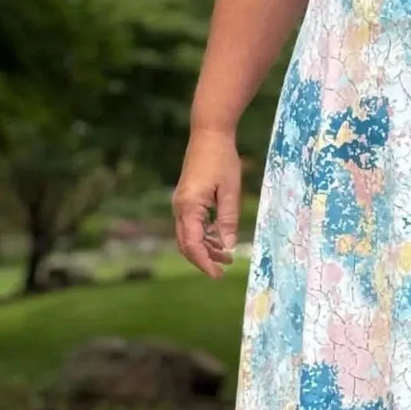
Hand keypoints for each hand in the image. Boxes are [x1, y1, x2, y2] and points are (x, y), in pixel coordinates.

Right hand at [173, 129, 241, 278]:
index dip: (205, 263)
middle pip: (186, 244)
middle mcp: (180, 207)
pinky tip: (219, 239)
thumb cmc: (222, 160)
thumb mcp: (230, 192)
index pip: (193, 245)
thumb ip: (228, 221)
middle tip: (223, 270)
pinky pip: (191, 225)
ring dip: (205, 248)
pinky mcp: (186, 199)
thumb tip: (228, 247)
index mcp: (189, 207)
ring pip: (188, 236)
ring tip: (227, 257)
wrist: (209, 134)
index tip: (218, 275)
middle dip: (204, 259)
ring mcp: (181, 203)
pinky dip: (203, 236)